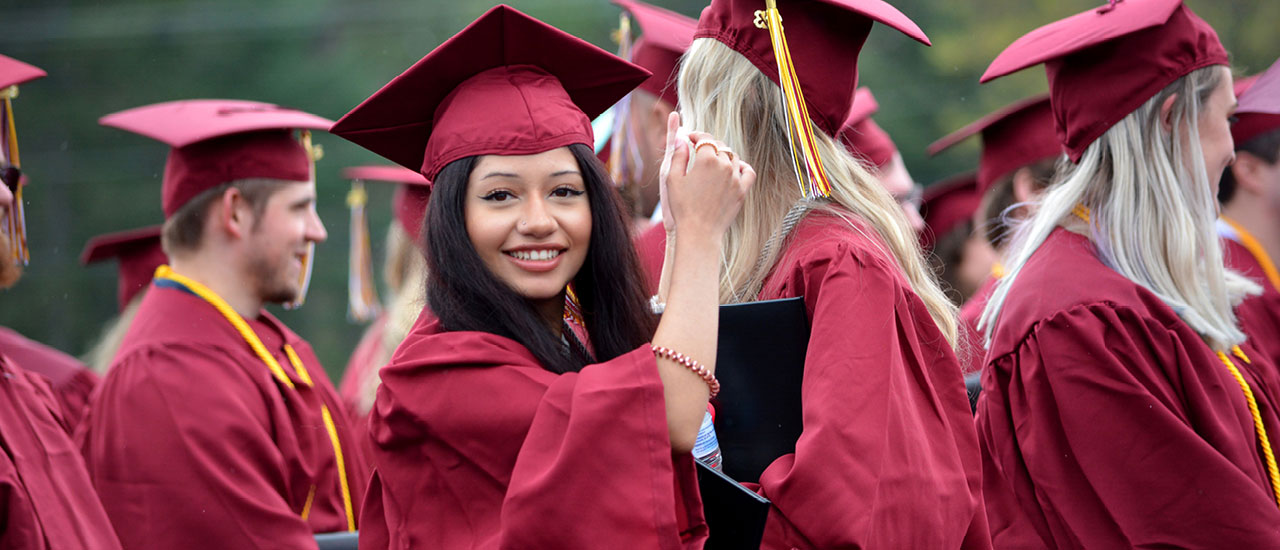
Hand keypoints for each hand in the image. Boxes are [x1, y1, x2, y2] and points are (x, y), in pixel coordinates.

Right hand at [658, 112, 753, 243]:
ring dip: (723, 156)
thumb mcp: (672, 179)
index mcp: (707, 160)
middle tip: (699, 151)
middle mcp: (724, 165)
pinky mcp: (743, 190)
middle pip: (719, 146)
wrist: (699, 232)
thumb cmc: (683, 207)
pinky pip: (748, 171)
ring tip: (713, 163)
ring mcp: (736, 178)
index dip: (696, 135)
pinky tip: (733, 169)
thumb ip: (677, 156)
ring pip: (733, 157)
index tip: (690, 138)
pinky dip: (742, 167)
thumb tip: (680, 139)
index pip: (705, 138)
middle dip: (709, 145)